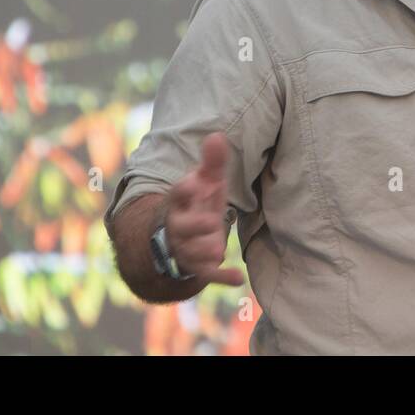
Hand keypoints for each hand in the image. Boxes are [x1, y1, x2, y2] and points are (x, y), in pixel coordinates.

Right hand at [162, 132, 244, 287]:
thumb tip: (217, 135)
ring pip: (192, 253)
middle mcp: (178, 226)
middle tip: (212, 221)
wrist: (179, 236)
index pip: (177, 194)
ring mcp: (186, 247)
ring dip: (205, 251)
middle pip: (182, 227)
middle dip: (195, 225)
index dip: (184, 189)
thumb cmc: (197, 202)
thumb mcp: (205, 181)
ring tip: (218, 249)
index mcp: (180, 202)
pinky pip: (206, 274)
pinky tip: (238, 279)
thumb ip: (212, 161)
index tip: (194, 183)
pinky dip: (221, 277)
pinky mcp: (196, 266)